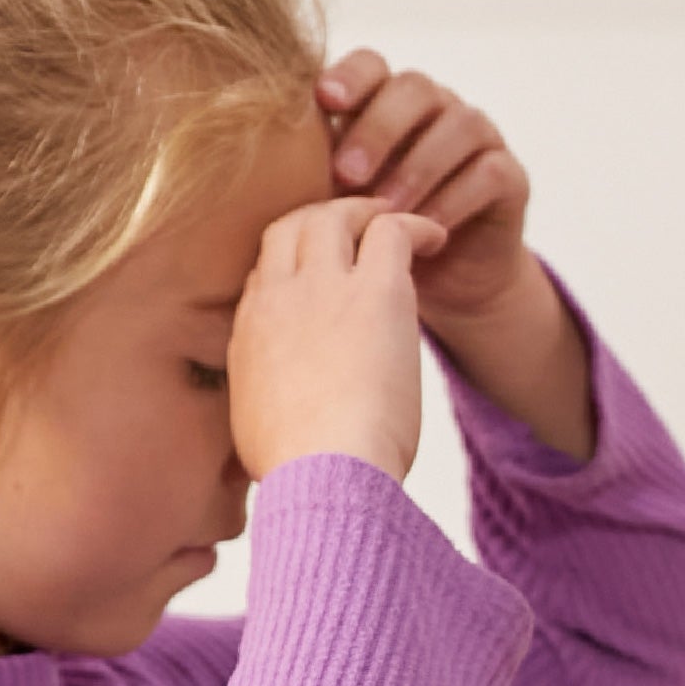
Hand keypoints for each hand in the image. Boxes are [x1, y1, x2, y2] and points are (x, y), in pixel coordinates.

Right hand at [228, 200, 436, 481]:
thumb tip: (279, 422)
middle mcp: (276, 298)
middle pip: (289, 228)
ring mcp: (321, 288)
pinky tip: (436, 237)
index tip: (324, 274)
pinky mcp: (375, 292)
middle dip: (323, 217)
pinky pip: (391, 230)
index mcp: (248, 334)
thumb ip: (266, 404)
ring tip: (399, 220)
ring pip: (333, 217)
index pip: (263, 272)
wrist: (322, 473)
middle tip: (359, 222)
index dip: (295, 264)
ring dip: (367, 212)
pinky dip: (415, 224)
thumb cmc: (303, 473)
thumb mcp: (259, 433)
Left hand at [317, 49, 536, 335]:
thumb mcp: (336, 200)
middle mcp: (435, 107)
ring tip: (386, 209)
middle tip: (346, 173)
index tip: (323, 101)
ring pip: (458, 125)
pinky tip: (428, 227)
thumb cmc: (373, 234)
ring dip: (417, 167)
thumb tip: (252, 158)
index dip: (350, 76)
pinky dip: (455, 197)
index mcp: (385, 101)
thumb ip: (312, 170)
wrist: (440, 282)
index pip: (371, 65)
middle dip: (378, 128)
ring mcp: (477, 136)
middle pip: (414, 89)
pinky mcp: (509, 176)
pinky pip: (487, 172)